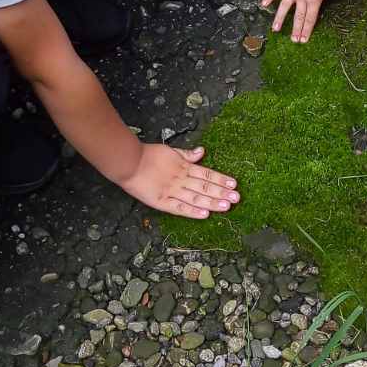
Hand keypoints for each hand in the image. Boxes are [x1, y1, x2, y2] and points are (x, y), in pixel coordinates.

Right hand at [119, 144, 239, 219]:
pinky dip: (192, 212)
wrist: (129, 163)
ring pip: (196, 197)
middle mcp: (181, 179)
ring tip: (226, 206)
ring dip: (212, 202)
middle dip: (222, 192)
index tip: (234, 184)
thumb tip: (202, 151)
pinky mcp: (161, 201)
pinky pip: (179, 208)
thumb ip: (187, 154)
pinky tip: (204, 215)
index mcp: (183, 167)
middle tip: (237, 198)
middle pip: (205, 186)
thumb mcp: (171, 151)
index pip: (207, 174)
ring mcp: (172, 190)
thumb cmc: (149, 156)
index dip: (221, 179)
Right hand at [263, 0, 337, 43]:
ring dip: (280, 19)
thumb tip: (316, 0)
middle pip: (298, 16)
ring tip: (275, 29)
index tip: (303, 40)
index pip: (310, 18)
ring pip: (285, 6)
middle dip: (296, 29)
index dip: (307, 30)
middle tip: (293, 41)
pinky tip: (264, 4)